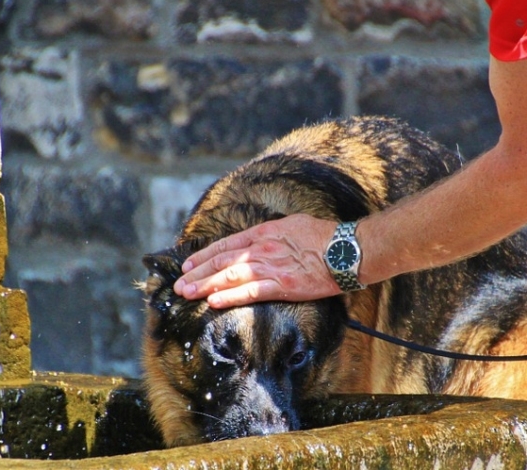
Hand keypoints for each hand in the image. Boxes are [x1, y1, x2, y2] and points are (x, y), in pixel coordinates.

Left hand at [173, 214, 339, 307]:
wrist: (346, 250)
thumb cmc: (324, 236)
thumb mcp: (293, 225)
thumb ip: (272, 233)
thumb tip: (259, 239)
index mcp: (264, 232)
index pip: (227, 245)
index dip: (205, 255)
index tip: (189, 264)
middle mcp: (262, 248)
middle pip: (222, 261)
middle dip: (198, 273)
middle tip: (180, 284)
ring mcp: (271, 267)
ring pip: (230, 276)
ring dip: (206, 285)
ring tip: (188, 293)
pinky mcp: (282, 285)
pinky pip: (250, 292)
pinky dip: (229, 297)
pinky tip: (213, 301)